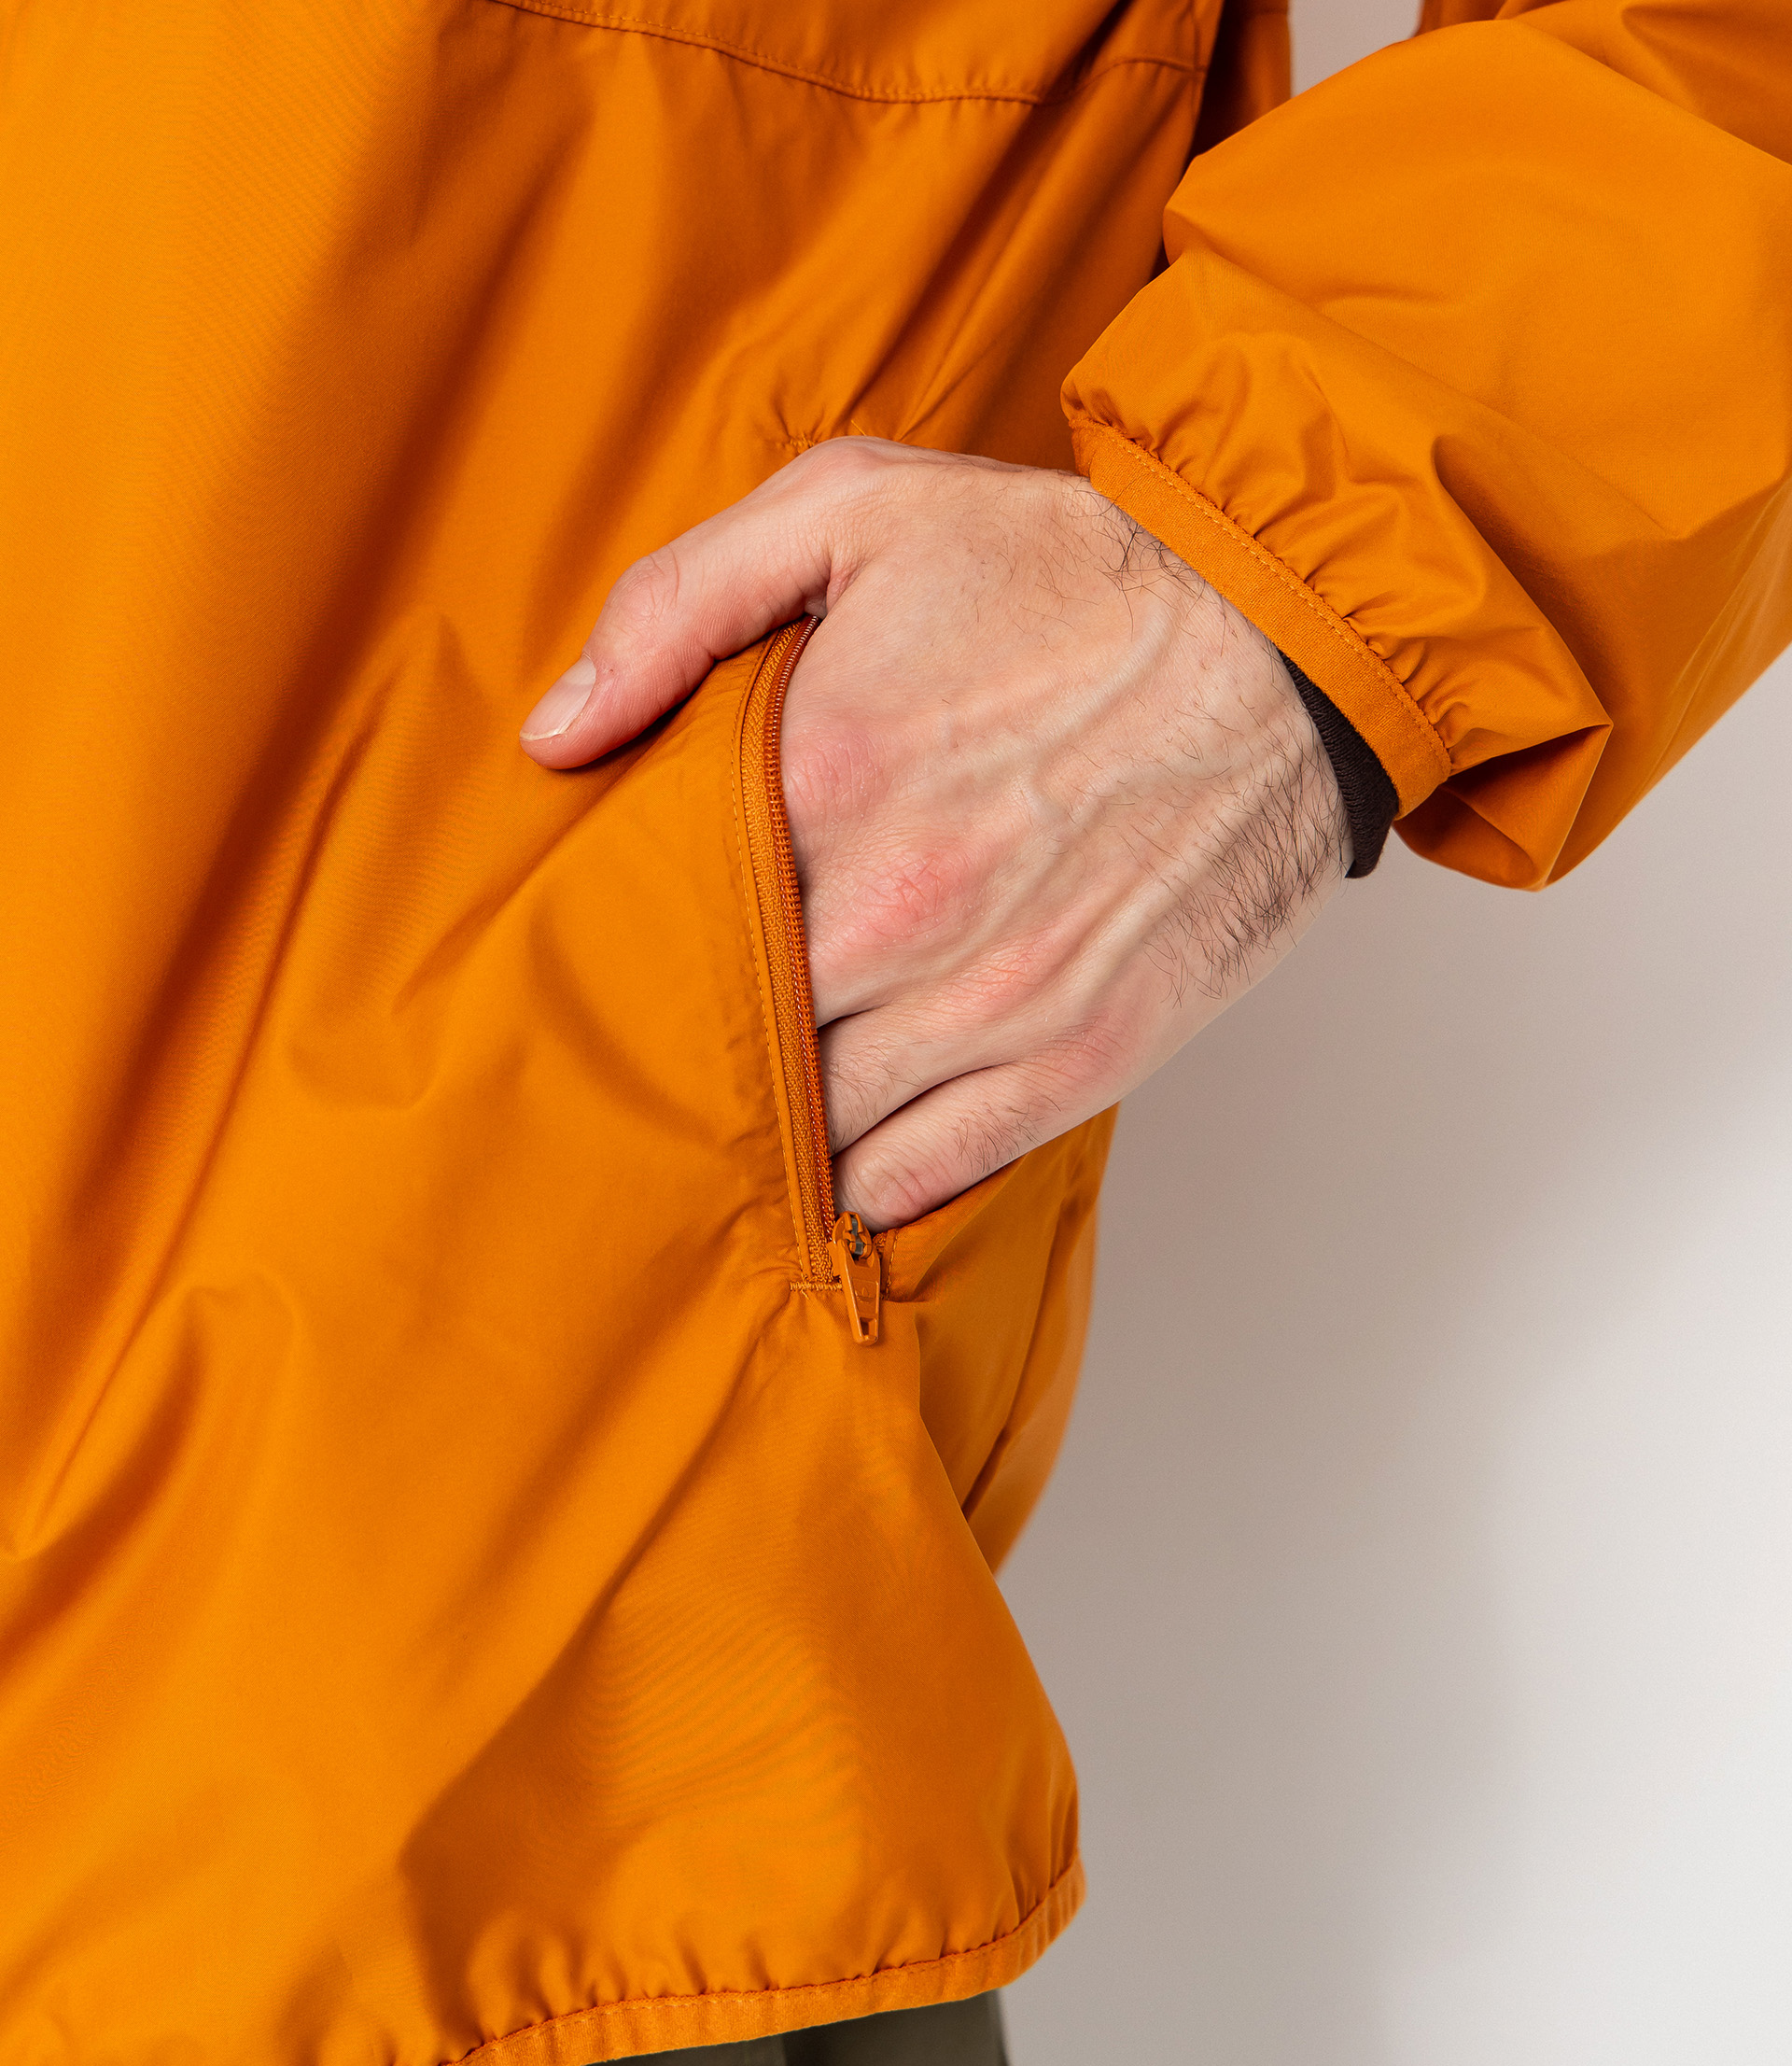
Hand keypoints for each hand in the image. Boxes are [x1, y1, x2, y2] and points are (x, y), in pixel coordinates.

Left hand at [521, 439, 1346, 1229]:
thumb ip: (680, 603)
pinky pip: (916, 1179)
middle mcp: (898, 910)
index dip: (626, 945)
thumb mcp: (857, 509)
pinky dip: (863, 1183)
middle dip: (687, 1044)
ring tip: (752, 1092)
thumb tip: (558, 736)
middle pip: (727, 1037)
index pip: (661, 918)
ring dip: (772, 1122)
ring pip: (813, 1128)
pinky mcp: (1075, 1059)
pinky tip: (844, 1145)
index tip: (616, 947)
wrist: (1290, 645)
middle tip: (664, 1036)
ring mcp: (991, 1000)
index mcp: (822, 775)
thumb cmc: (1069, 576)